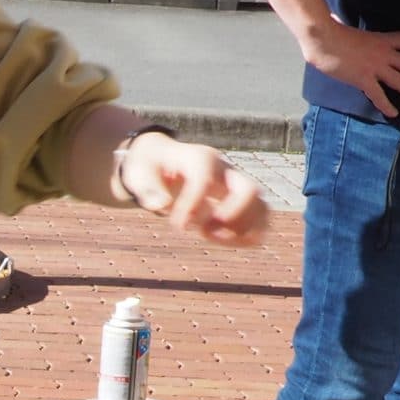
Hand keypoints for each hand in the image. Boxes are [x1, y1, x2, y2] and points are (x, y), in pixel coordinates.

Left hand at [117, 134, 270, 246]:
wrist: (161, 162)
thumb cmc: (148, 168)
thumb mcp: (138, 173)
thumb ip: (147, 188)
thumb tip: (161, 204)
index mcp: (199, 158)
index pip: (205, 180)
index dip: (193, 206)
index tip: (178, 226)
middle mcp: (224, 171)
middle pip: (250, 190)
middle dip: (233, 215)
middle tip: (205, 230)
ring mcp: (235, 186)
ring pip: (261, 208)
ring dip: (241, 230)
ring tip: (210, 236)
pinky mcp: (238, 202)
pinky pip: (259, 221)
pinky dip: (247, 236)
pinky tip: (219, 240)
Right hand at [299, 16, 399, 117]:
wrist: (323, 39)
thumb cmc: (330, 30)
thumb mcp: (348, 27)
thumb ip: (349, 26)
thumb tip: (335, 20)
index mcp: (383, 39)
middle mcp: (384, 53)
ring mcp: (375, 67)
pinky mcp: (363, 79)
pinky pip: (378, 95)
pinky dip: (386, 105)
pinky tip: (394, 113)